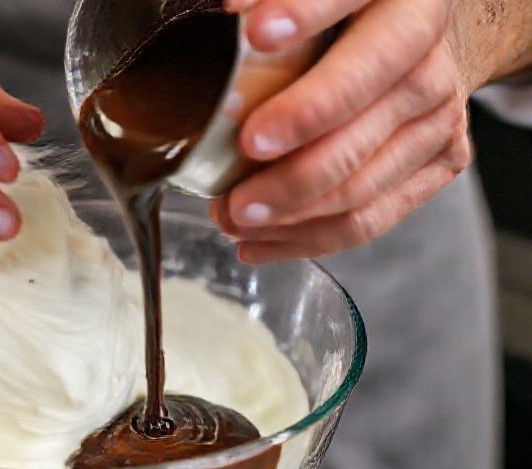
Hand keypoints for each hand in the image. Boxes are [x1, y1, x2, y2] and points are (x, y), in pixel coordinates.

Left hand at [215, 0, 528, 263]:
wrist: (422, 39)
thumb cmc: (349, 20)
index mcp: (400, 0)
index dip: (305, 14)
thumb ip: (275, 1)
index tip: (255, 35)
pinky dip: (307, 238)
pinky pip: (371, 217)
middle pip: (356, 112)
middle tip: (234, 189)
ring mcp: (439, 115)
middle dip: (289, 161)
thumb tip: (228, 16)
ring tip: (231, 218)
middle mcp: (427, 56)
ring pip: (361, 181)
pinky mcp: (441, 162)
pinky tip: (258, 242)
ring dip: (287, 212)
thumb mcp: (319, 1)